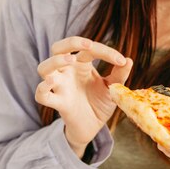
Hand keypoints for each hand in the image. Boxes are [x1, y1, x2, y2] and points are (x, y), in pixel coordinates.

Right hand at [35, 37, 132, 156]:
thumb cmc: (100, 102)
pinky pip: (41, 94)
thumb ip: (119, 75)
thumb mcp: (113, 88)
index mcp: (81, 64)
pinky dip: (42, 88)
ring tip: (70, 60)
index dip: (105, 51)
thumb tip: (129, 60)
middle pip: (58, 48)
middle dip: (70, 42)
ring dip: (55, 61)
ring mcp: (60, 86)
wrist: (94, 126)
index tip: (121, 60)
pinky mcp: (57, 102)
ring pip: (44, 68)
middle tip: (89, 46)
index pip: (88, 49)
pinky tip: (51, 82)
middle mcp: (68, 72)